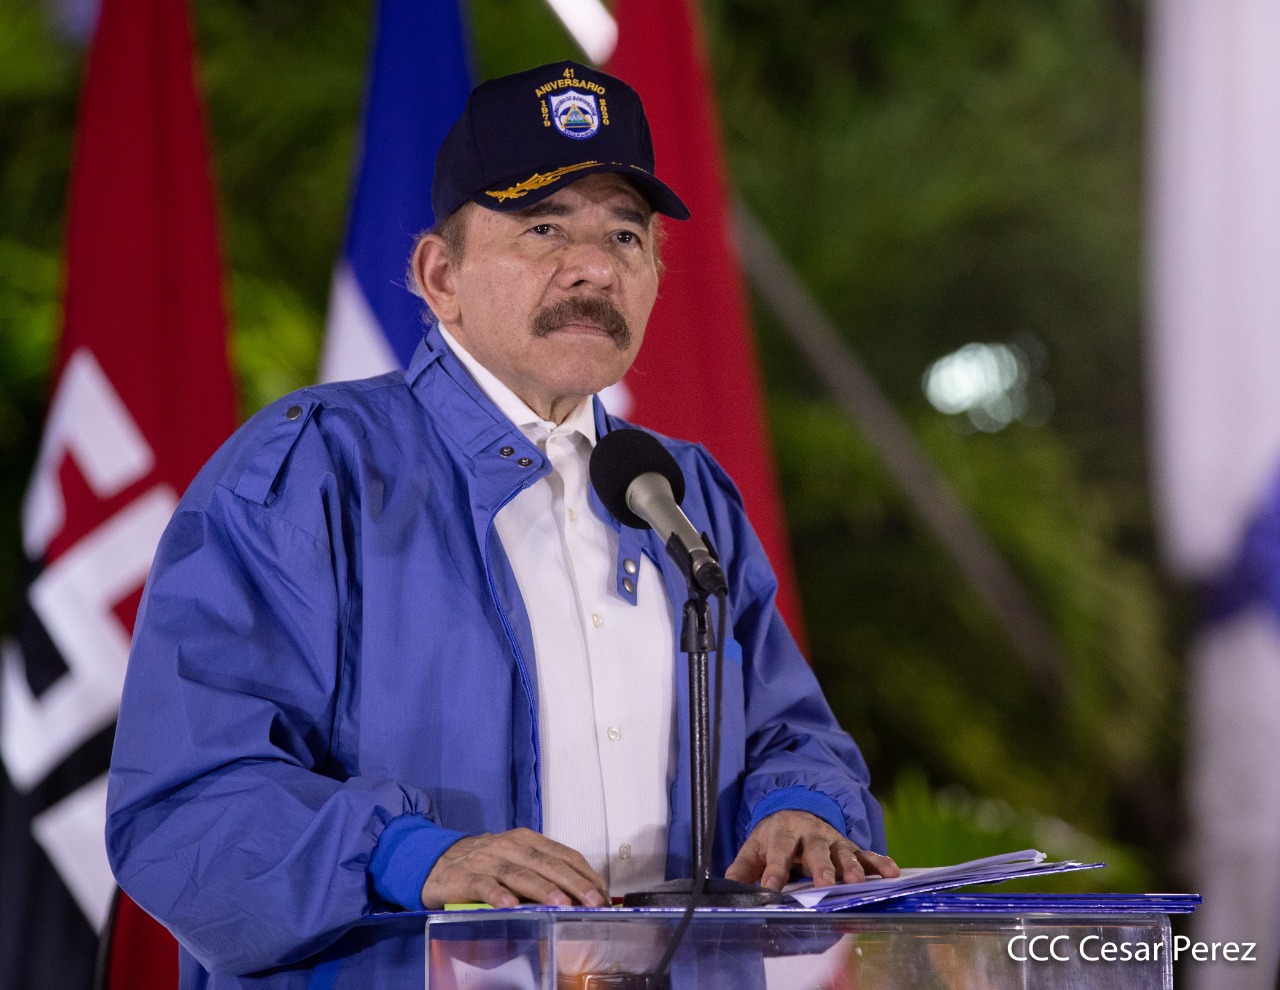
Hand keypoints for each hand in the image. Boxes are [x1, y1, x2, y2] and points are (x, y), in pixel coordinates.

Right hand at [420, 828, 609, 908]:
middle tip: (594, 901)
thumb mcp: (515, 860)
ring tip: (561, 904)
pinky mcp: (464, 877)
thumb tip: (580, 897)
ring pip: (519, 873)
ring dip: (542, 889)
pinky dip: (497, 894)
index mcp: (526, 840)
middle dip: (574, 883)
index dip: (585, 874)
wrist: (435, 861)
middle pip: (546, 863)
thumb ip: (542, 874)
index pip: (563, 854)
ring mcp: (486, 860)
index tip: (603, 893)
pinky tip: (510, 905)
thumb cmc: (484, 864)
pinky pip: (483, 885)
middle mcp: (509, 846)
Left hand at [724, 810, 899, 890]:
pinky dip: (879, 863)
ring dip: (851, 867)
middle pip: (815, 849)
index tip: (769, 888)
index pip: (778, 852)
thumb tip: (727, 888)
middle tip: (825, 885)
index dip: (773, 870)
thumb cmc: (773, 837)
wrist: (794, 810)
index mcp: (782, 833)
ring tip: (858, 883)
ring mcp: (832, 839)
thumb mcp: (753, 848)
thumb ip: (742, 868)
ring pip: (843, 852)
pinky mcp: (849, 846)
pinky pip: (866, 853)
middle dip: (821, 867)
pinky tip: (892, 873)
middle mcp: (810, 834)